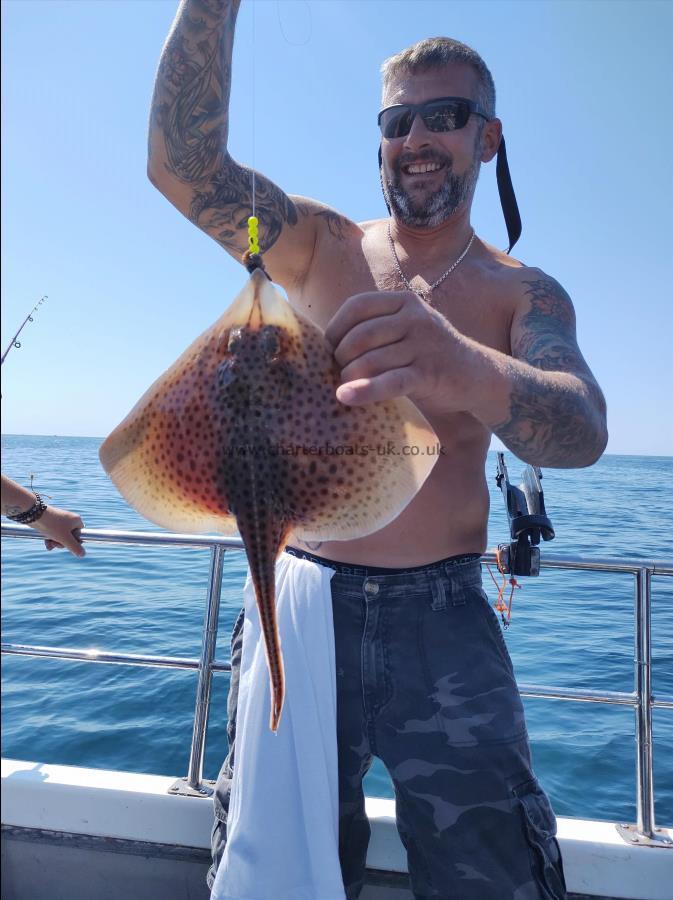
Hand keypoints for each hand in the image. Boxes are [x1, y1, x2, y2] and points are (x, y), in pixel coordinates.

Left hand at [33, 506, 85, 556]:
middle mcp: (70, 518)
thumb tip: (83, 554)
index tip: (66, 544)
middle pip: (70, 536)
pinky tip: (46, 543)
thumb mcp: (64, 539)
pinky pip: (54, 532)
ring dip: (55, 542)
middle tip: (55, 544)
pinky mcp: (52, 520)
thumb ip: (74, 547)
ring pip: (61, 535)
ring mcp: (60, 519)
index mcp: (76, 520)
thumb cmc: (52, 525)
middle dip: (62, 543)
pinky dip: (51, 538)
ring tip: (49, 544)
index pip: (80, 535)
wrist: (34, 514)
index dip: (74, 542)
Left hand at [324, 290, 477, 412]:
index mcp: (405, 301)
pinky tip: (345, 397)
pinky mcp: (429, 373)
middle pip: (360, 335)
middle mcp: (415, 318)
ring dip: (349, 377)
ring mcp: (424, 345)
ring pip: (370, 360)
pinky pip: (389, 381)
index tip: (328, 349)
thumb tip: (326, 344)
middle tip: (338, 372)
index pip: (357, 307)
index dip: (335, 328)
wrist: (476, 376)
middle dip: (340, 357)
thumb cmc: (429, 355)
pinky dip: (364, 391)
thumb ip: (376, 329)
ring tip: (342, 387)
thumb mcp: (406, 331)